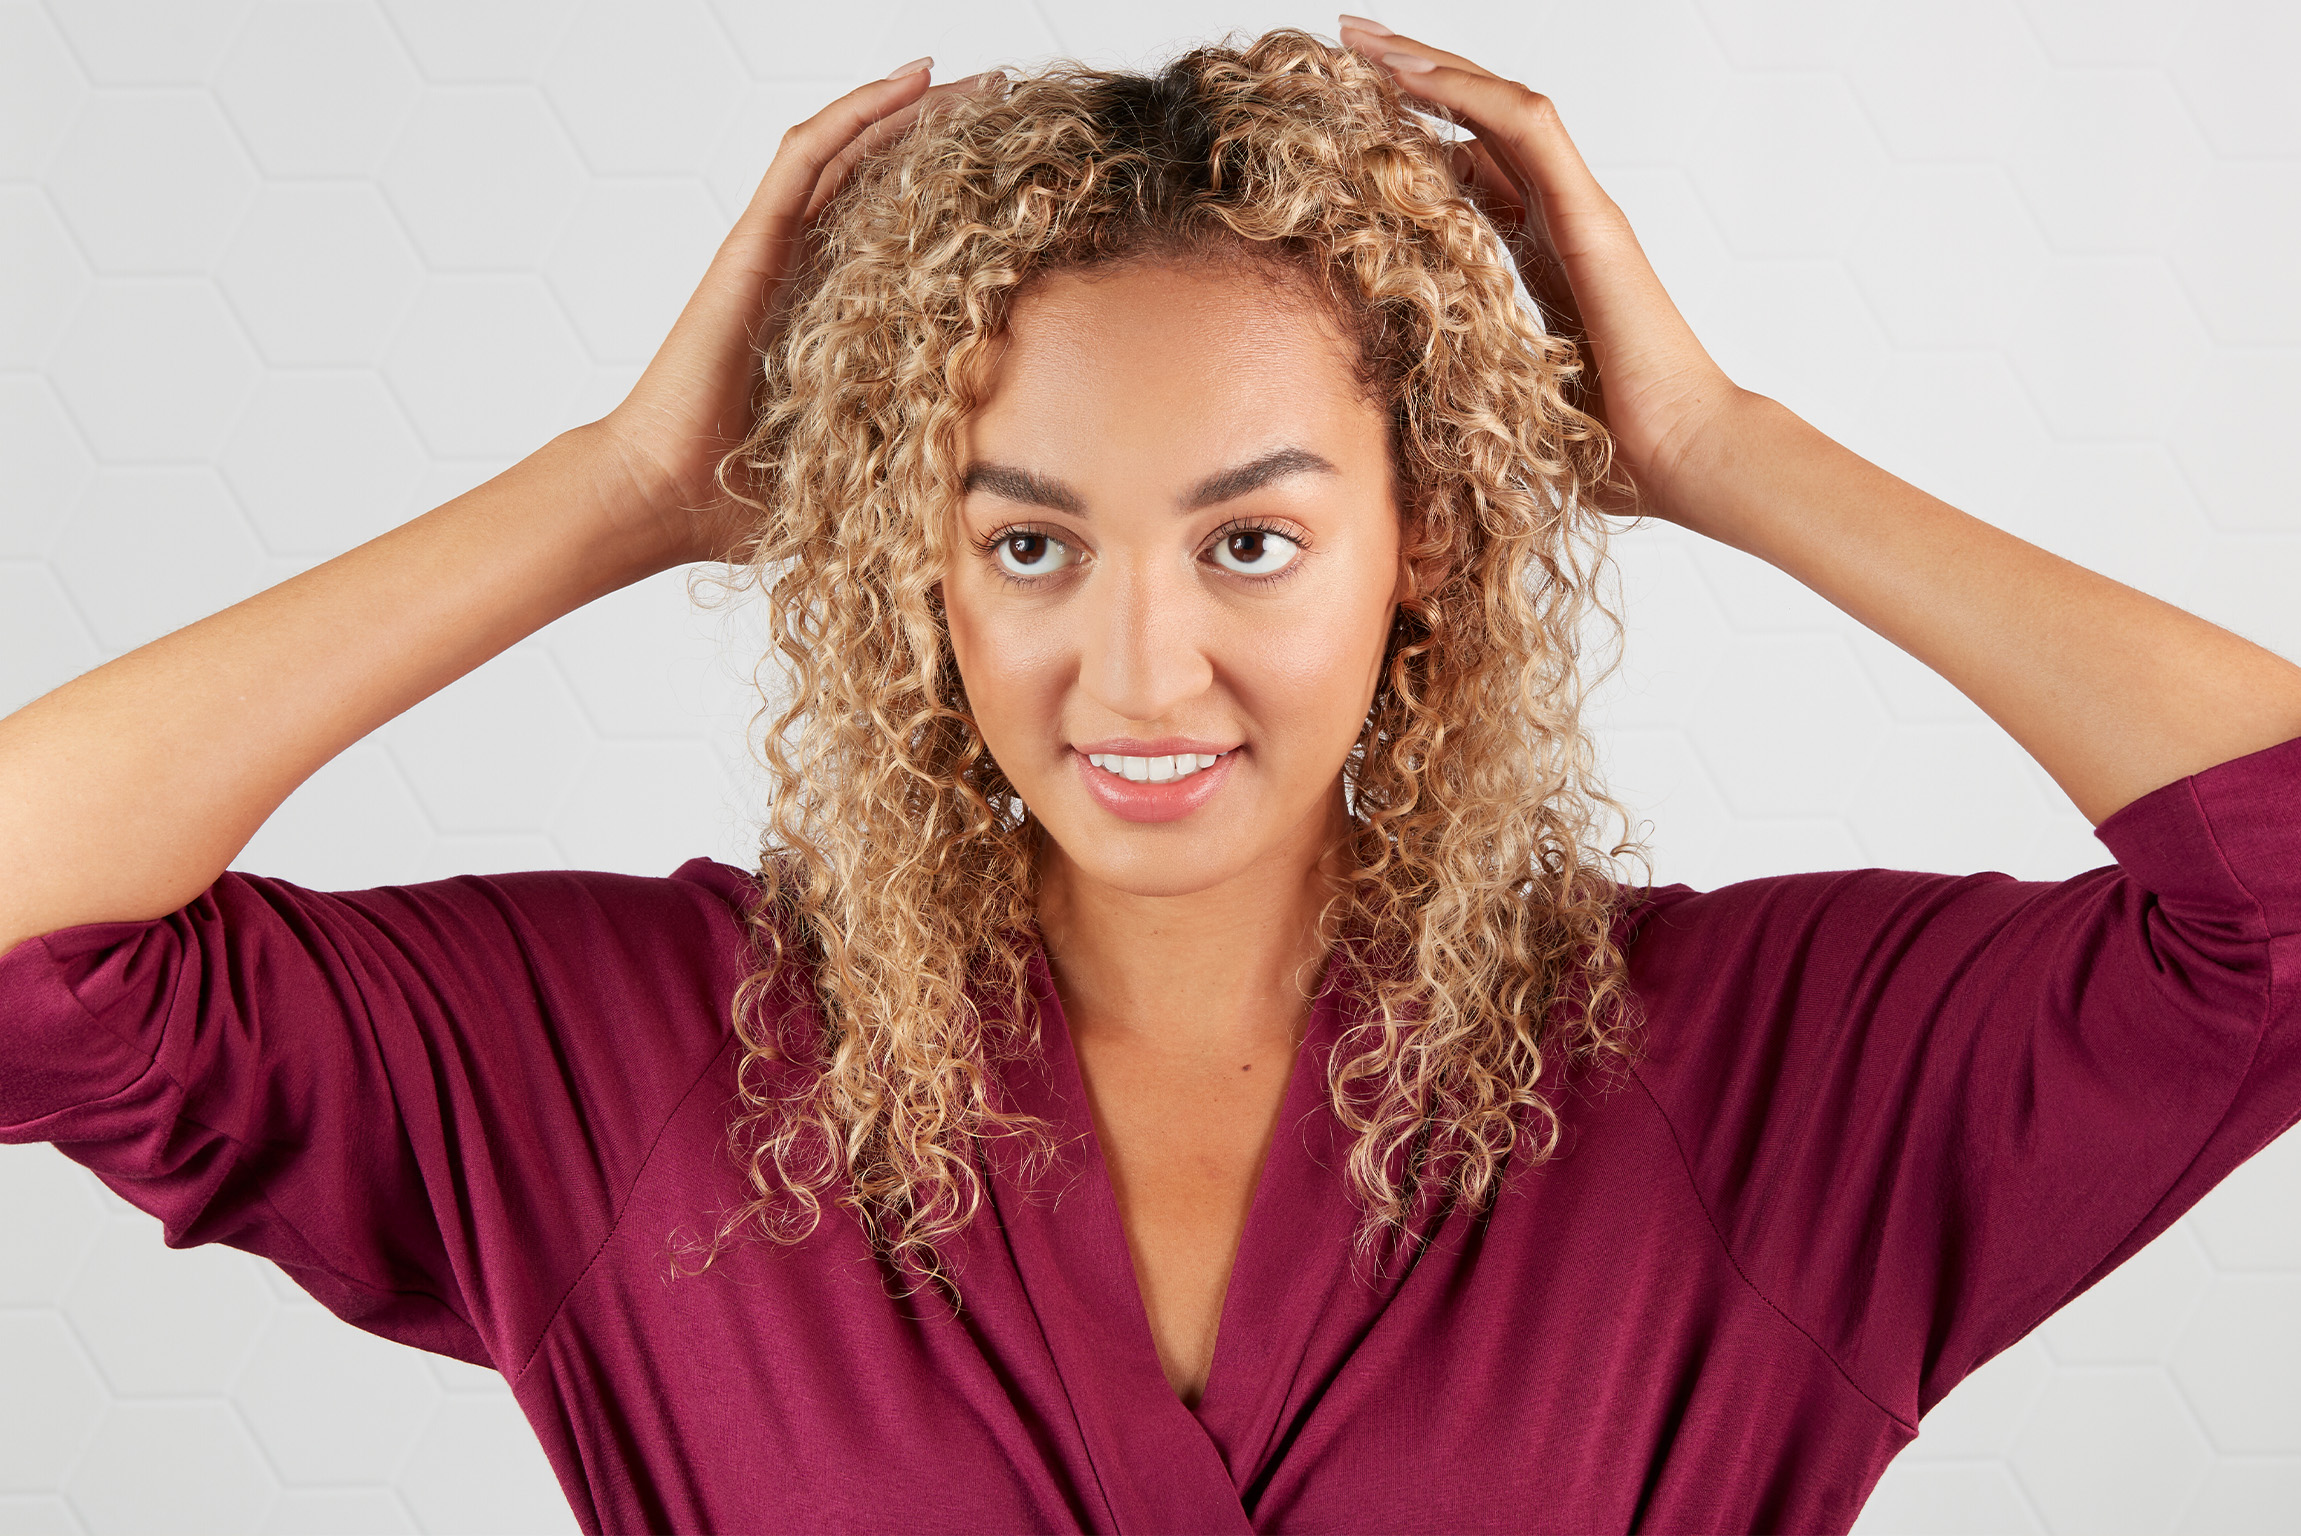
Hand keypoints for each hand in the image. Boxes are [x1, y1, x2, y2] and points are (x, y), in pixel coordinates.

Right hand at [584, 61, 999, 566]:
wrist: (664, 496)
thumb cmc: (736, 502)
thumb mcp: (855, 480)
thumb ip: (902, 475)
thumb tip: (979, 509)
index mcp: (826, 321)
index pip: (895, 238)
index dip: (949, 203)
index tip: (1016, 187)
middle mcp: (799, 274)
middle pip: (878, 180)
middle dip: (942, 138)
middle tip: (1009, 105)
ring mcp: (773, 253)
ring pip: (849, 153)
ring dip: (912, 108)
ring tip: (976, 78)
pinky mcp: (750, 245)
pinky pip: (806, 158)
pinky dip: (858, 112)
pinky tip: (914, 80)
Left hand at [1336, 17, 1740, 522]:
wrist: (1684, 459)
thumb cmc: (1617, 455)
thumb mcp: (1514, 406)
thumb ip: (1474, 389)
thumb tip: (1408, 424)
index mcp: (1549, 261)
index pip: (1479, 174)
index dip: (1423, 138)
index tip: (1357, 120)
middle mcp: (1566, 223)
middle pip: (1486, 125)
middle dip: (1419, 80)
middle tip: (1354, 42)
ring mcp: (1583, 213)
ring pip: (1501, 108)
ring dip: (1433, 67)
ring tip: (1368, 38)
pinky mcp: (1591, 217)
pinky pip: (1526, 126)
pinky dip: (1468, 91)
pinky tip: (1413, 71)